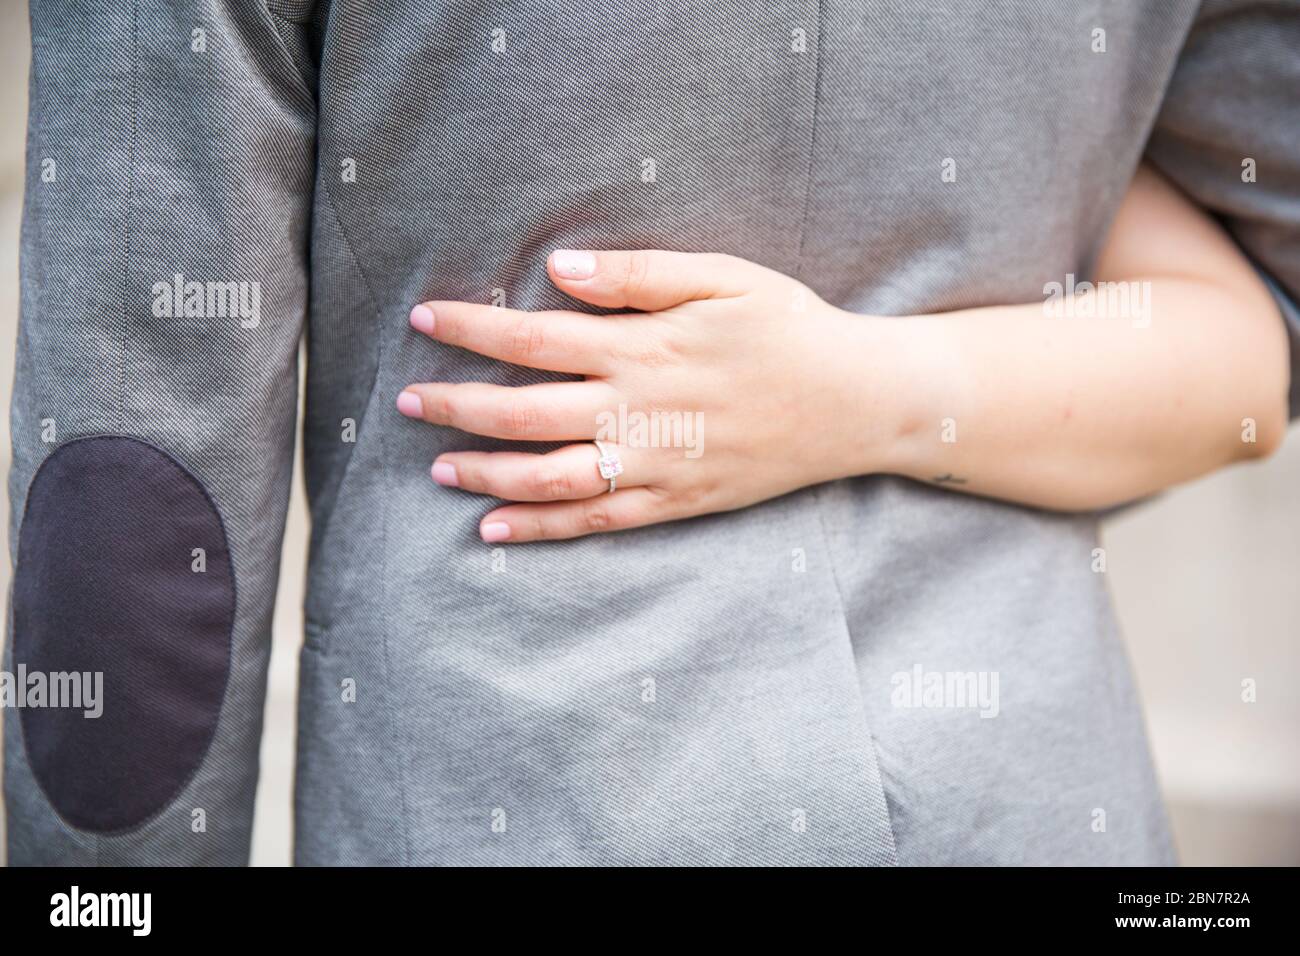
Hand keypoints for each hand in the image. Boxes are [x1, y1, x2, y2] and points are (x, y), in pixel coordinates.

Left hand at [398, 249, 902, 541]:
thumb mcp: (722, 278)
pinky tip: (494, 529)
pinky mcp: (675, 503)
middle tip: (406, 403)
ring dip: (486, 472)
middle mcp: (638, 410)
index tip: (424, 321)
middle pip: (525, 413)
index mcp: (643, 347)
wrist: (856, 402)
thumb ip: (636, 273)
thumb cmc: (790, 328)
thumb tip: (558, 269)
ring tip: (437, 467)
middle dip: (456, 407)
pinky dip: (541, 528)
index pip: (533, 339)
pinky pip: (596, 521)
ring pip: (549, 477)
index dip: (471, 331)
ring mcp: (655, 464)